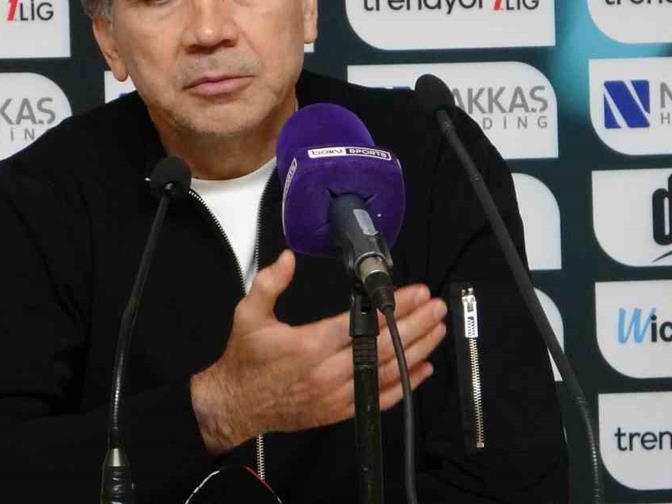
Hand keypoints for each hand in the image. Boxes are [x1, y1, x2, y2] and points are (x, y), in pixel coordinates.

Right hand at [190, 250, 446, 454]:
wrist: (234, 404)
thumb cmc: (246, 360)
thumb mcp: (248, 315)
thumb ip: (269, 283)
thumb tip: (288, 259)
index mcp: (308, 347)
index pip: (359, 323)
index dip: (390, 308)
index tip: (413, 293)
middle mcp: (326, 373)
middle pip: (380, 348)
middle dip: (414, 325)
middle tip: (435, 307)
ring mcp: (335, 396)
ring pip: (385, 373)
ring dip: (416, 351)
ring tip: (437, 329)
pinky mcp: (338, 411)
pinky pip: (378, 398)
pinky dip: (404, 385)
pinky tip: (422, 369)